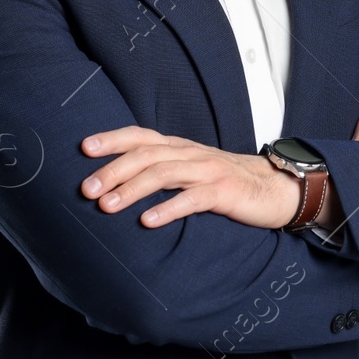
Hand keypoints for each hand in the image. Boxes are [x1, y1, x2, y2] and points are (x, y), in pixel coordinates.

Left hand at [79, 127, 300, 229]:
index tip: (84, 148)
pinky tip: (147, 222)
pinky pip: (192, 199)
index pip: (140, 136)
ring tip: (107, 206)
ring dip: (132, 189)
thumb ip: (161, 171)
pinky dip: (167, 209)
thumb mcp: (190, 170)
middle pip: (146, 155)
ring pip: (164, 174)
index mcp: (179, 147)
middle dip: (113, 170)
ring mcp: (207, 171)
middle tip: (86, 189)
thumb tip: (117, 183)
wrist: (275, 187)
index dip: (112, 139)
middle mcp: (190, 153)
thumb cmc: (225, 182)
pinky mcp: (224, 192)